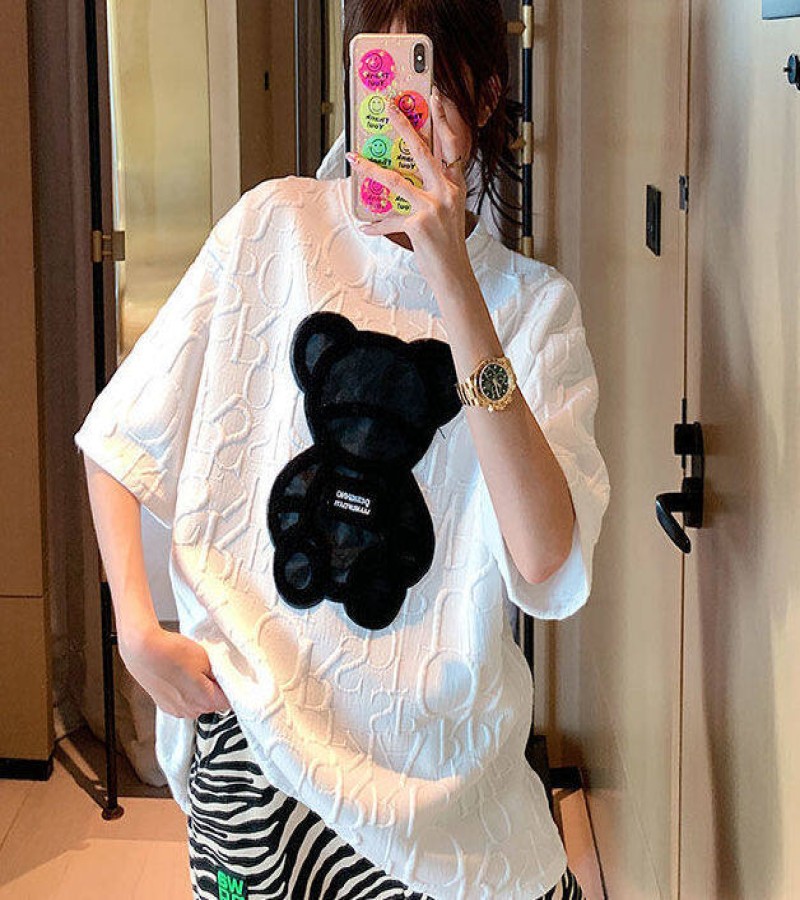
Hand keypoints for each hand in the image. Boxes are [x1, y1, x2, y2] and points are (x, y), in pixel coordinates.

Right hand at [118, 623, 231, 718]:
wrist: (142, 650)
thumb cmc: (173, 652)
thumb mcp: (206, 658)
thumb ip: (220, 676)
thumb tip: (228, 684)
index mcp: (205, 701)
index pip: (229, 701)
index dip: (230, 687)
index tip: (227, 675)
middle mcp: (191, 711)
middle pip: (213, 703)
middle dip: (214, 688)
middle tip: (207, 667)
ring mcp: (176, 710)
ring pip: (197, 703)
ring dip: (199, 690)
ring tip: (190, 669)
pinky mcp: (164, 705)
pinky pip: (183, 701)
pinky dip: (184, 690)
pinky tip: (178, 675)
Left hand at [346, 86, 473, 291]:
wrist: (453, 273)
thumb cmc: (447, 244)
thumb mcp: (447, 212)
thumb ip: (433, 192)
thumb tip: (404, 178)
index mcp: (455, 185)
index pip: (450, 145)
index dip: (443, 120)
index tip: (434, 98)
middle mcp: (447, 191)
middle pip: (421, 150)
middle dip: (403, 125)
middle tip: (390, 107)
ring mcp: (434, 206)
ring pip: (395, 180)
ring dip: (370, 168)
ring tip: (354, 159)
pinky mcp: (419, 223)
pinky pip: (389, 219)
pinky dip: (375, 225)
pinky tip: (365, 226)